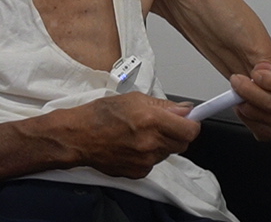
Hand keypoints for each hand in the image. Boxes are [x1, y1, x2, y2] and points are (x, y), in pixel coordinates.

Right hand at [67, 92, 199, 178]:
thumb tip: (185, 109)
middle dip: (177, 132)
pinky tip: (133, 145)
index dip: (192, 123)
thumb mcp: (134, 99)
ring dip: (162, 143)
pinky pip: (154, 162)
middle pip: (183, 143)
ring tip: (141, 133)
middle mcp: (150, 142)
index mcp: (151, 120)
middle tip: (163, 124)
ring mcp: (145, 160)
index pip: (190, 130)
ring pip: (168, 152)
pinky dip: (149, 154)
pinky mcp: (138, 172)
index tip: (190, 119)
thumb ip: (163, 105)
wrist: (78, 136)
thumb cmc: (100, 115)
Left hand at [229, 62, 270, 140]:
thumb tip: (261, 65)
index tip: (256, 72)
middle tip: (237, 79)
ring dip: (243, 101)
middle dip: (248, 90)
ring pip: (258, 115)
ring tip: (238, 90)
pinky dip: (242, 113)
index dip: (269, 80)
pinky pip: (252, 125)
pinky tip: (243, 103)